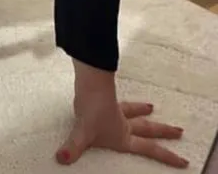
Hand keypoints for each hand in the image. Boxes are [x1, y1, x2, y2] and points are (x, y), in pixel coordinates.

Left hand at [56, 97, 187, 167]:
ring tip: (151, 107)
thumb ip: (73, 148)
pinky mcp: (107, 100)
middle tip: (180, 131)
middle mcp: (123, 124)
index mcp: (123, 136)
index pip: (149, 149)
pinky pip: (121, 103)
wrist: (90, 84)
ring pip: (135, 112)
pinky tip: (120, 100)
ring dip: (143, 111)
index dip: (166, 156)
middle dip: (164, 131)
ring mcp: (116, 111)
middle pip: (148, 129)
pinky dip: (126, 103)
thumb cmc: (91, 109)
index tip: (183, 160)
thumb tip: (61, 159)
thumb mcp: (83, 134)